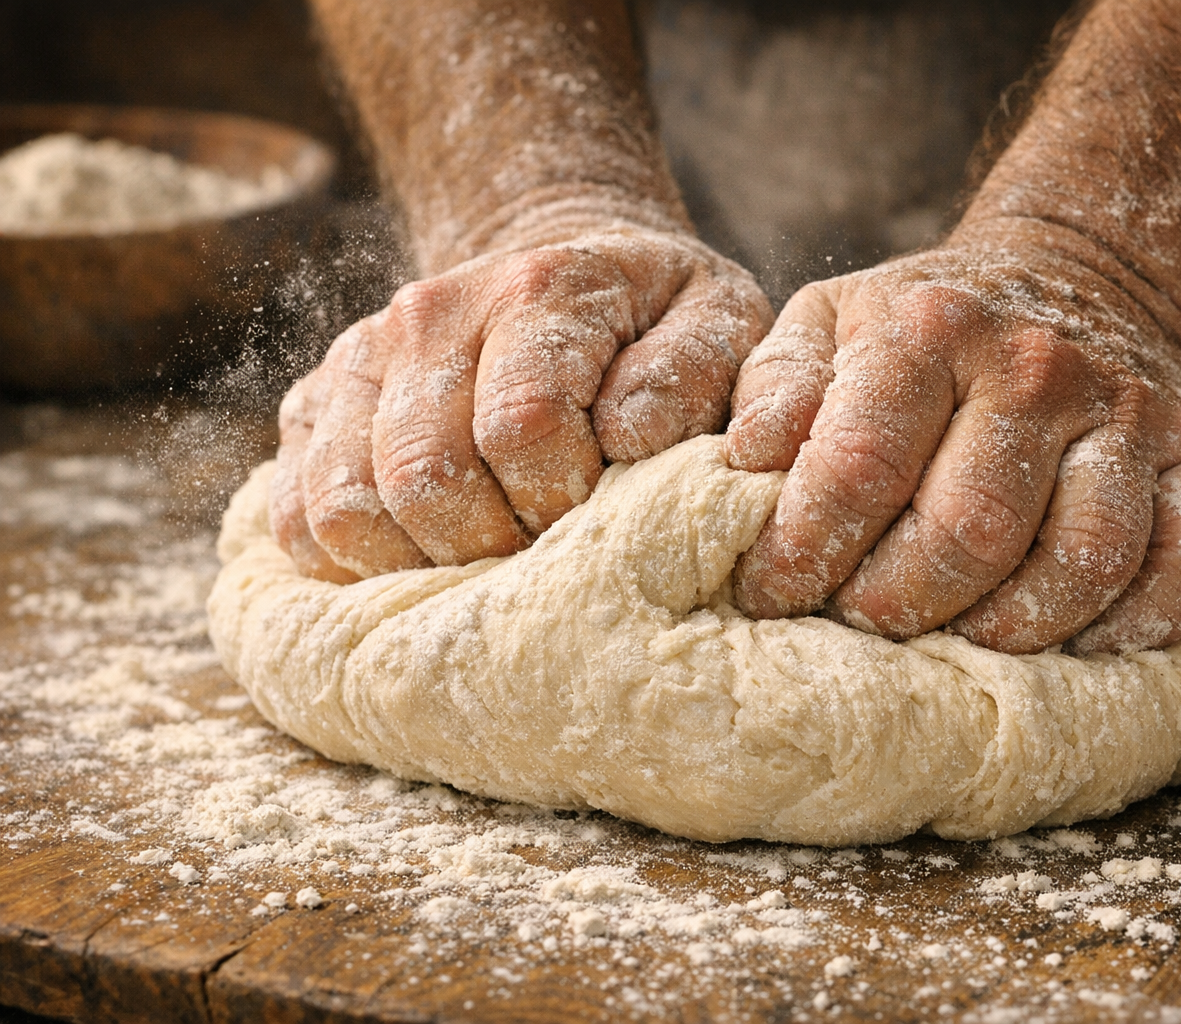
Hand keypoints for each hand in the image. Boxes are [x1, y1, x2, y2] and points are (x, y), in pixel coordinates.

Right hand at [272, 225, 771, 581]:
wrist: (562, 261)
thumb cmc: (655, 315)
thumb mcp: (718, 318)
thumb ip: (695, 375)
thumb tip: (627, 439)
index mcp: (536, 292)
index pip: (520, 429)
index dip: (563, 501)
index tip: (597, 514)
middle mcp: (428, 317)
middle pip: (423, 480)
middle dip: (492, 547)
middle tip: (541, 552)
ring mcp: (358, 361)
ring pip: (343, 509)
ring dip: (419, 564)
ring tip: (486, 555)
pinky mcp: (313, 407)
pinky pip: (294, 518)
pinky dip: (350, 565)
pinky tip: (420, 560)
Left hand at [724, 232, 1180, 655]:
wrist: (1079, 271)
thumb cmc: (929, 325)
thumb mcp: (831, 318)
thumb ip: (777, 388)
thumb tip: (747, 467)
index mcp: (931, 330)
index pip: (859, 469)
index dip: (804, 553)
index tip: (771, 594)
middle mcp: (1038, 367)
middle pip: (970, 529)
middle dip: (900, 604)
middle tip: (864, 624)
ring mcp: (1130, 412)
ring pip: (1084, 557)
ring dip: (1013, 627)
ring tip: (960, 638)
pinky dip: (1141, 621)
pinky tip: (1082, 642)